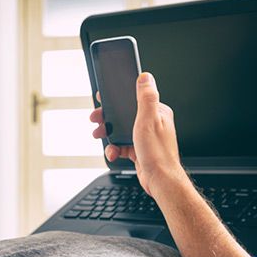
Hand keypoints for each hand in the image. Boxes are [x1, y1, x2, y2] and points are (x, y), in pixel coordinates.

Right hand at [90, 72, 187, 195]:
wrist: (159, 180)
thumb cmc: (157, 152)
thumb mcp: (148, 120)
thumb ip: (146, 97)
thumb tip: (145, 77)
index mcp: (157, 112)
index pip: (134, 99)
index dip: (117, 99)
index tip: (103, 100)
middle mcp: (152, 123)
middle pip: (124, 115)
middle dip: (108, 119)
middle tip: (96, 120)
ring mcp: (145, 137)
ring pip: (120, 131)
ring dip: (108, 135)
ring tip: (100, 136)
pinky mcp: (139, 149)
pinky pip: (122, 145)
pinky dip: (114, 149)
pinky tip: (113, 152)